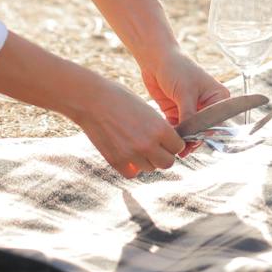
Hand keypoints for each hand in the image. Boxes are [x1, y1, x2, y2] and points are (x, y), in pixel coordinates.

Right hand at [68, 77, 185, 177]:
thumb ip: (158, 127)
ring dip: (147, 160)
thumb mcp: (146, 109)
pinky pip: (132, 173)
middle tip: (156, 147)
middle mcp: (148, 144)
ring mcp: (132, 154)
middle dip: (164, 155)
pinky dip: (132, 167)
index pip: (178, 147)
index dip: (173, 143)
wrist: (92, 100)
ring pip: (150, 168)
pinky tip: (128, 155)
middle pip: (167, 163)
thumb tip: (166, 142)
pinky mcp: (116, 161)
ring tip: (139, 147)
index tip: (167, 140)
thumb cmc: (120, 98)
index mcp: (160, 128)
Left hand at [139, 46, 230, 148]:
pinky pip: (178, 128)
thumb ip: (190, 115)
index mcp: (218, 97)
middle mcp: (207, 104)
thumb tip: (191, 136)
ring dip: (183, 139)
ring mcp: (192, 109)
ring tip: (175, 148)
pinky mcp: (177, 112)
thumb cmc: (176, 68)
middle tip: (183, 149)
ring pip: (190, 131)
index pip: (215, 121)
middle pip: (203, 128)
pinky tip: (169, 138)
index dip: (205, 133)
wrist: (155, 58)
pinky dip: (174, 134)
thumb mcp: (185, 92)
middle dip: (193, 138)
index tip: (194, 142)